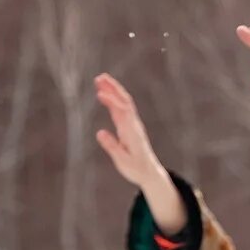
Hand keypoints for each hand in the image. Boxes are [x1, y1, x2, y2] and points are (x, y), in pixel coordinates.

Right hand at [93, 74, 187, 233]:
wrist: (149, 172)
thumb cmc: (136, 168)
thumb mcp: (122, 161)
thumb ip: (112, 147)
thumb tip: (100, 132)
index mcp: (132, 133)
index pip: (122, 113)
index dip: (112, 101)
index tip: (100, 92)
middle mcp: (133, 125)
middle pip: (125, 102)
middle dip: (114, 89)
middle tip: (100, 77)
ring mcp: (133, 124)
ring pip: (124, 103)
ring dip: (114, 90)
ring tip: (100, 79)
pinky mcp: (130, 126)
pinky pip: (123, 108)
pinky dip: (115, 98)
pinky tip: (106, 93)